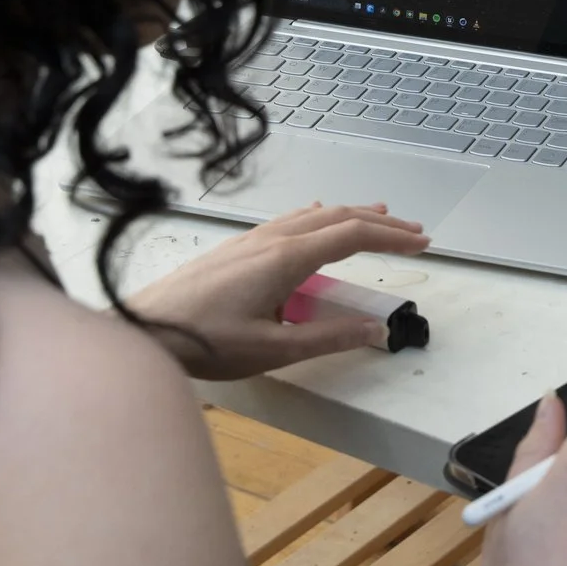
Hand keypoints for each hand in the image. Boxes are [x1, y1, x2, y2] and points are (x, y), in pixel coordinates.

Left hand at [126, 203, 430, 379]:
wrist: (143, 329)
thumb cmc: (202, 342)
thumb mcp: (272, 350)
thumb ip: (327, 338)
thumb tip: (375, 330)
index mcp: (286, 259)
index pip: (353, 236)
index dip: (392, 238)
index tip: (423, 243)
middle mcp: (272, 239)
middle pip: (339, 218)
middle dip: (382, 223)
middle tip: (415, 232)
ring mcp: (251, 239)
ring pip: (315, 215)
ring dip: (353, 215)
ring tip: (380, 217)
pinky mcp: (236, 247)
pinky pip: (291, 220)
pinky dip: (321, 216)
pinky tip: (317, 217)